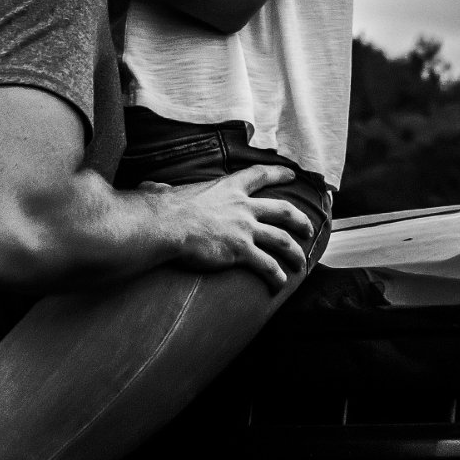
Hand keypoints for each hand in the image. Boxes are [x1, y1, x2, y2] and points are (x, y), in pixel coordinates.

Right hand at [157, 165, 314, 291]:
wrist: (165, 225)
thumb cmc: (162, 209)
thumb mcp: (168, 192)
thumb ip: (165, 189)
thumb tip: (150, 187)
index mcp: (228, 188)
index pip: (259, 175)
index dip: (278, 174)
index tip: (293, 175)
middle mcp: (243, 207)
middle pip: (283, 211)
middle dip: (300, 221)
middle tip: (309, 228)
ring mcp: (244, 229)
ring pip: (282, 240)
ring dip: (295, 253)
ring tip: (302, 263)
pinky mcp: (241, 251)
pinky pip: (267, 265)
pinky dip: (276, 275)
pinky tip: (280, 284)